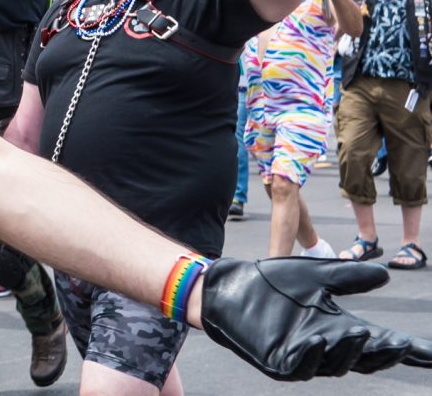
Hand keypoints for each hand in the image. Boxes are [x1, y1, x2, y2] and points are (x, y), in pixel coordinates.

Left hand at [201, 257, 431, 379]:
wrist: (227, 286)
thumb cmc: (269, 282)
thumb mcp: (314, 274)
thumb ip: (347, 277)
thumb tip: (384, 275)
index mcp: (337, 327)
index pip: (379, 342)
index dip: (406, 349)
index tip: (430, 353)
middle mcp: (325, 347)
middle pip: (364, 359)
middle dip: (385, 354)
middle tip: (401, 344)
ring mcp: (302, 357)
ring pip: (336, 364)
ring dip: (350, 350)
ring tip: (363, 332)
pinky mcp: (278, 362)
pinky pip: (301, 365)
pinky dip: (313, 354)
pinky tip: (320, 339)